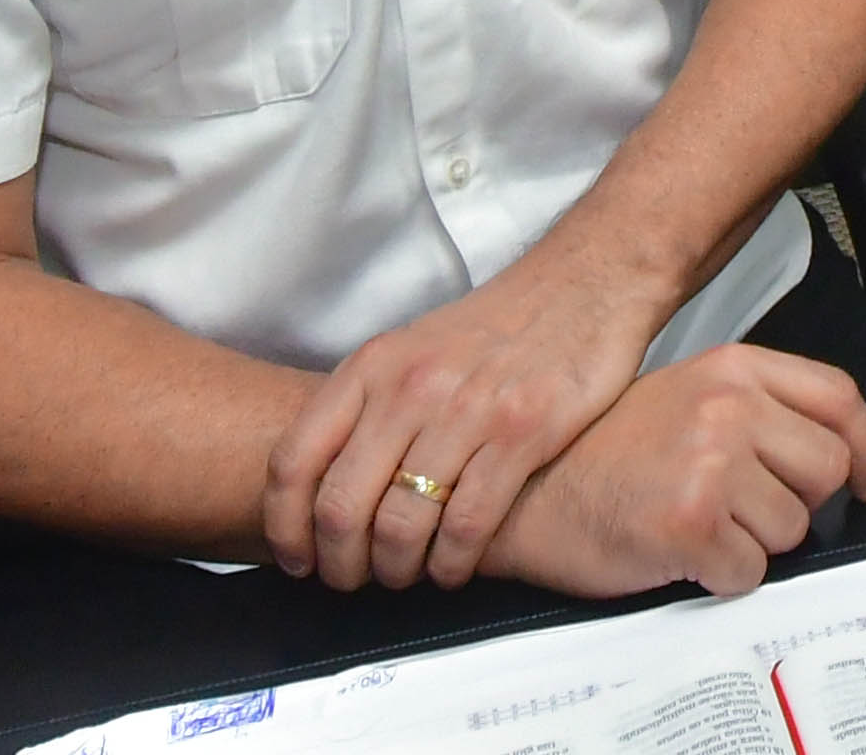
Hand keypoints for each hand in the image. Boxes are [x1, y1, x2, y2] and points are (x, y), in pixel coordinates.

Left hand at [263, 245, 663, 589]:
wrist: (583, 283)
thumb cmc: (493, 329)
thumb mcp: (412, 350)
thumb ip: (366, 409)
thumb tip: (321, 492)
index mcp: (372, 366)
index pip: (294, 460)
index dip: (283, 527)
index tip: (295, 561)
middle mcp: (410, 386)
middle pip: (341, 506)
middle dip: (339, 563)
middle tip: (352, 581)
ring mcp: (468, 409)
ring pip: (402, 525)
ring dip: (396, 571)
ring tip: (405, 577)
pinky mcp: (524, 431)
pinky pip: (467, 525)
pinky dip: (451, 565)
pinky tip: (452, 568)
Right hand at [482, 346, 865, 599]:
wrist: (526, 493)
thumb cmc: (602, 452)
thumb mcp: (686, 396)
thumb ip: (758, 410)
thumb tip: (835, 457)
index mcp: (734, 369)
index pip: (839, 399)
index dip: (864, 447)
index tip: (864, 479)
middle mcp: (729, 407)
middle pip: (826, 470)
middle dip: (795, 502)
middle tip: (744, 510)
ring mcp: (711, 462)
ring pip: (792, 529)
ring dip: (753, 543)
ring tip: (698, 525)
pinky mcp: (692, 522)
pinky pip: (750, 572)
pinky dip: (721, 577)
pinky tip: (682, 553)